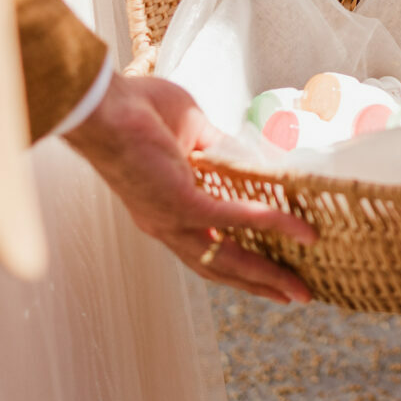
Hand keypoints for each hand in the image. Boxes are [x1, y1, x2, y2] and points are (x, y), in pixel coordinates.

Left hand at [66, 74, 316, 302]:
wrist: (103, 105)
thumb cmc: (137, 110)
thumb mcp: (191, 130)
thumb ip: (220, 147)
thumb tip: (250, 159)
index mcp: (166, 210)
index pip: (208, 247)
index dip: (241, 263)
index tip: (273, 275)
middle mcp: (167, 225)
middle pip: (219, 266)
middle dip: (259, 283)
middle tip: (294, 295)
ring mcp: (172, 218)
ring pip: (226, 257)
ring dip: (266, 273)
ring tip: (297, 286)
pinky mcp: (179, 203)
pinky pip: (231, 218)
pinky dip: (266, 224)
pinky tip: (295, 230)